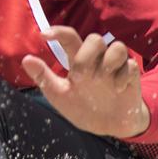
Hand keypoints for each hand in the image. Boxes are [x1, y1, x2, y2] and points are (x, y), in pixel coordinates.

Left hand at [20, 26, 150, 138]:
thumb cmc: (83, 107)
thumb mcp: (60, 95)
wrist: (109, 126)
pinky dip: (123, 76)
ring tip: (102, 81)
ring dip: (108, 62)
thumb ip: (44, 77)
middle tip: (80, 77)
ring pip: (117, 47)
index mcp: (78, 62)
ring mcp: (115, 68)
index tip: (44, 35)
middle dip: (86, 56)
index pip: (69, 38)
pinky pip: (131, 65)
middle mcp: (97, 60)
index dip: (58, 32)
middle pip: (95, 38)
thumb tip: (26, 59)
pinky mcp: (131, 77)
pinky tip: (117, 90)